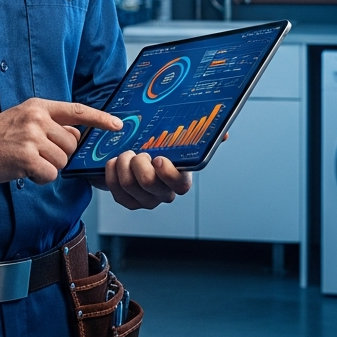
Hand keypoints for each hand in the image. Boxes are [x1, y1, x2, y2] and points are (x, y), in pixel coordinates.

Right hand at [0, 98, 121, 184]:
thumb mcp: (22, 119)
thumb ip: (48, 124)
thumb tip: (76, 137)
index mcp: (38, 106)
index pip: (77, 110)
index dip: (100, 119)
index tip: (118, 125)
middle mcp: (37, 118)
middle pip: (72, 144)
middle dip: (60, 155)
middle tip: (36, 155)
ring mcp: (31, 137)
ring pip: (62, 161)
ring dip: (48, 167)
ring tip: (26, 161)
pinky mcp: (26, 157)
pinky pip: (50, 174)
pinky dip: (40, 177)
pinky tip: (23, 171)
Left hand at [103, 134, 225, 210]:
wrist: (128, 154)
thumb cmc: (154, 146)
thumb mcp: (174, 137)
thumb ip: (200, 135)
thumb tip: (224, 135)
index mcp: (179, 177)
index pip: (181, 184)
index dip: (168, 173)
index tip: (158, 158)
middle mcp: (165, 192)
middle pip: (150, 184)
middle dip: (138, 164)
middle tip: (136, 152)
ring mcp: (146, 200)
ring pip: (130, 185)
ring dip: (122, 164)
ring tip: (124, 154)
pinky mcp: (128, 202)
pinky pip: (117, 191)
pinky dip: (112, 173)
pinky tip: (113, 162)